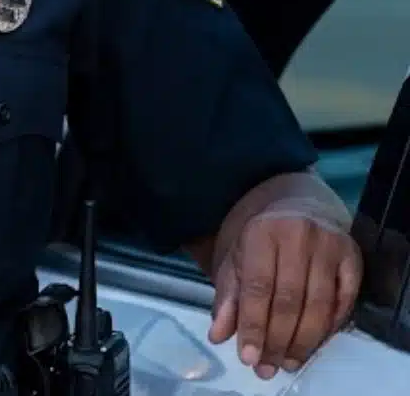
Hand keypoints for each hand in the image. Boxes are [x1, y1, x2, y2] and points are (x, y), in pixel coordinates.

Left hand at [208, 205, 361, 378]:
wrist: (298, 205)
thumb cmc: (261, 237)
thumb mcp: (235, 258)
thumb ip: (227, 296)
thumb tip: (218, 335)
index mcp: (262, 232)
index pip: (257, 287)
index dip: (253, 325)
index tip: (248, 356)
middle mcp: (299, 235)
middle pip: (289, 300)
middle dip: (277, 339)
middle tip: (268, 366)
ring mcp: (330, 245)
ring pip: (319, 305)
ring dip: (303, 340)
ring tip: (288, 361)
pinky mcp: (354, 256)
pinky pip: (344, 300)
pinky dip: (330, 327)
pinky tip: (314, 343)